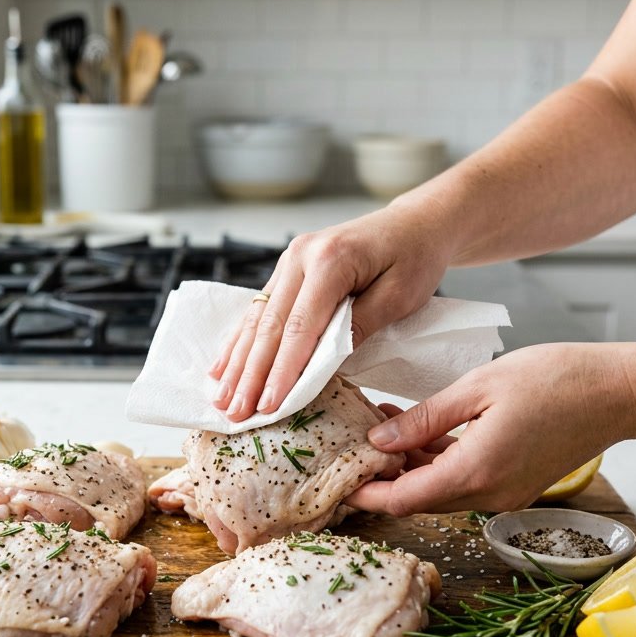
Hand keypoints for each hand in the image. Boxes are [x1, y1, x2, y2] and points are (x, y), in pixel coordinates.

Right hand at [210, 203, 453, 421]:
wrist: (415, 223)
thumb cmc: (415, 258)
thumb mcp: (400, 295)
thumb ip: (359, 326)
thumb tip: (321, 364)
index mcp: (329, 259)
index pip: (299, 327)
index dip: (282, 370)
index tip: (268, 406)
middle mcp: (300, 256)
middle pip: (269, 325)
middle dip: (250, 374)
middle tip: (234, 413)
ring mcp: (289, 261)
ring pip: (257, 319)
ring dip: (237, 362)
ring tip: (221, 399)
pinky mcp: (287, 269)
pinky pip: (260, 310)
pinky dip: (241, 341)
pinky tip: (222, 367)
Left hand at [346, 344, 633, 515]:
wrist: (620, 392)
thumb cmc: (555, 380)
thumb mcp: (477, 388)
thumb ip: (425, 419)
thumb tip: (379, 441)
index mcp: (475, 472)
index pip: (403, 499)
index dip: (366, 495)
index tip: (337, 484)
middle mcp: (489, 494)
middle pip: (418, 497)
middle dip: (382, 477)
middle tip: (350, 445)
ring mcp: (505, 492)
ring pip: (440, 488)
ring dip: (408, 465)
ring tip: (377, 425)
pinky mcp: (515, 482)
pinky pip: (464, 478)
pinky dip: (437, 460)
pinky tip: (415, 430)